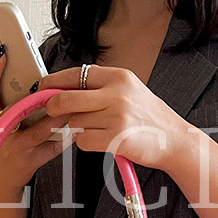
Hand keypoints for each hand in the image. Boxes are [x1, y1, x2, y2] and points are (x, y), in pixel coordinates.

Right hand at [0, 48, 68, 203]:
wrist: (1, 186)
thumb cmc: (2, 149)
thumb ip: (9, 105)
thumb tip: (34, 84)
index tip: (2, 54)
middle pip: (21, 108)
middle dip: (42, 96)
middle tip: (56, 84)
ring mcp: (14, 148)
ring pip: (43, 126)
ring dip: (61, 115)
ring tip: (75, 103)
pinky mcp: (29, 162)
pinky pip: (53, 145)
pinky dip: (66, 136)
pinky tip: (76, 128)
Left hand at [36, 64, 189, 173]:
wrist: (175, 139)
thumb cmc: (149, 117)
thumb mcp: (128, 90)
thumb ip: (99, 87)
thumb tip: (62, 88)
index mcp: (119, 77)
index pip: (75, 74)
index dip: (53, 82)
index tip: (42, 88)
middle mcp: (117, 93)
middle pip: (65, 98)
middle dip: (53, 107)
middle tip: (53, 113)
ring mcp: (117, 116)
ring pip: (74, 122)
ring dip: (77, 128)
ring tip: (97, 129)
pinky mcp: (116, 138)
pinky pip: (83, 140)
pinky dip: (86, 142)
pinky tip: (101, 140)